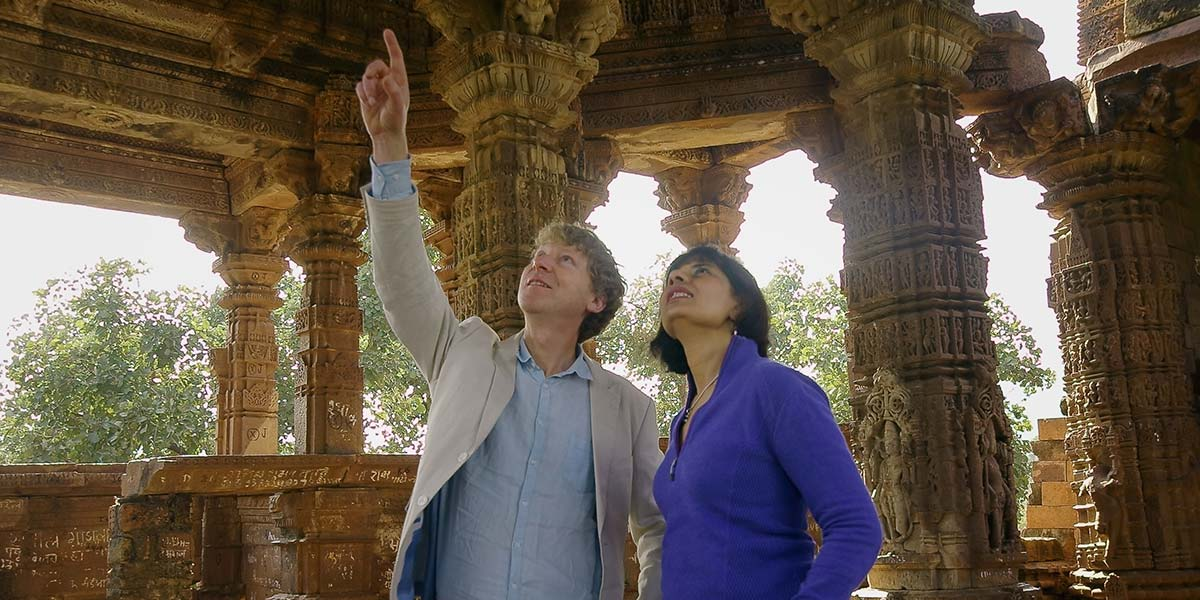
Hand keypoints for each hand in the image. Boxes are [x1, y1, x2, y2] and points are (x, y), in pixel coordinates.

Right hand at [356, 29, 409, 162]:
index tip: (386, 31)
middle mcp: (387, 81)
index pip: (396, 58)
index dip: (391, 44)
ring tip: (371, 102)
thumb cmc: (396, 121)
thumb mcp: (397, 107)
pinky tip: (368, 104)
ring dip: (366, 88)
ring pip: (365, 77)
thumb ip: (393, 92)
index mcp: (399, 81)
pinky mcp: (366, 94)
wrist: (385, 134)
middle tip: (372, 88)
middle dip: (371, 74)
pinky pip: (359, 86)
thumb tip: (386, 79)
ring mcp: (376, 87)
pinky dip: (362, 94)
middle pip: (375, 65)